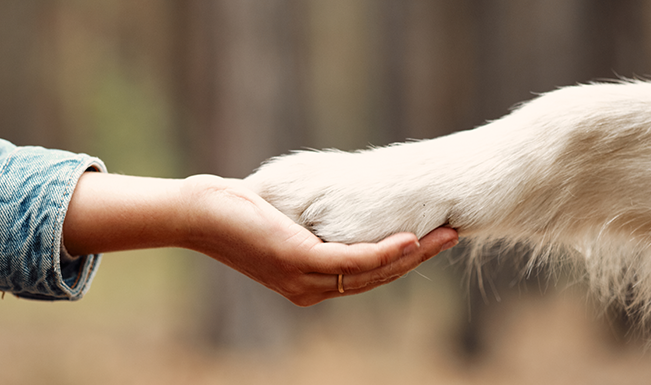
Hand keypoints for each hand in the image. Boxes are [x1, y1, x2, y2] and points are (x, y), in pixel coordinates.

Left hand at [63, 173, 458, 305]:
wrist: (198, 214)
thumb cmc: (238, 212)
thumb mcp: (284, 221)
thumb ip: (314, 222)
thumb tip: (339, 200)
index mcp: (310, 282)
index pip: (368, 274)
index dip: (404, 259)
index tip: (432, 237)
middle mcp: (311, 288)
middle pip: (377, 276)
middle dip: (419, 258)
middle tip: (453, 233)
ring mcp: (304, 278)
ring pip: (371, 271)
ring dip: (413, 254)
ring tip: (446, 233)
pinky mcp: (298, 260)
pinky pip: (352, 261)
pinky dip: (384, 252)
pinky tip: (410, 239)